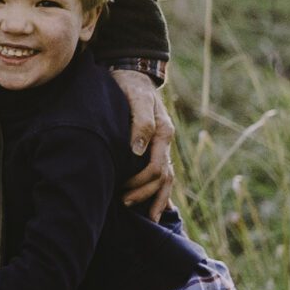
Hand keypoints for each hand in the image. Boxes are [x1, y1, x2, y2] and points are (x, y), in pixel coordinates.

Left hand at [111, 70, 174, 220]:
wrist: (132, 71)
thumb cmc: (130, 85)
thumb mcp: (136, 99)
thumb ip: (140, 123)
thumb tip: (138, 151)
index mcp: (164, 133)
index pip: (156, 168)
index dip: (140, 183)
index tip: (122, 192)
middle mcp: (166, 142)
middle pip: (163, 178)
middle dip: (146, 195)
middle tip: (124, 205)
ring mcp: (162, 145)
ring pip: (166, 179)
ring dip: (156, 198)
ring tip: (146, 217)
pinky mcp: (155, 145)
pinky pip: (162, 172)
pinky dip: (160, 190)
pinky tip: (155, 205)